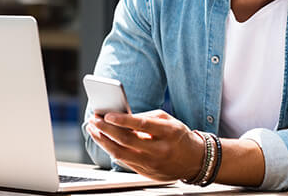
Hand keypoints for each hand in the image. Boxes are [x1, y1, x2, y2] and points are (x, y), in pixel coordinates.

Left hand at [86, 109, 203, 180]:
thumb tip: (123, 116)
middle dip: (106, 129)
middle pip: (127, 140)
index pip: (142, 125)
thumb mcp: (168, 120)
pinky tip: (104, 141)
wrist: (194, 160)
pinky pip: (124, 162)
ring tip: (94, 130)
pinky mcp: (146, 173)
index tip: (107, 114)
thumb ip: (146, 117)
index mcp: (168, 132)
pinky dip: (112, 150)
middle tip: (94, 120)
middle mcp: (160, 149)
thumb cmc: (179, 135)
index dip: (123, 120)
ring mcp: (152, 163)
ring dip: (103, 141)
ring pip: (121, 153)